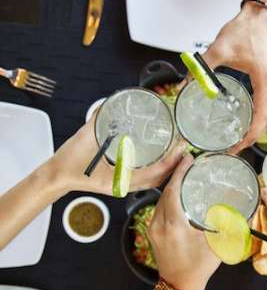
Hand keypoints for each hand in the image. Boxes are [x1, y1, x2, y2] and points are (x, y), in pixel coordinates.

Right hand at [48, 116, 184, 195]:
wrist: (57, 176)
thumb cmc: (70, 163)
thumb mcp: (86, 137)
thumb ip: (100, 121)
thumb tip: (113, 105)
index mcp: (119, 179)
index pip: (153, 173)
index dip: (170, 162)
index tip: (181, 148)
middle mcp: (124, 184)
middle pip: (157, 179)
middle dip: (174, 165)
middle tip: (185, 148)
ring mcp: (122, 185)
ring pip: (152, 181)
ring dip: (167, 168)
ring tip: (179, 152)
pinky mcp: (120, 182)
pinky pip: (144, 179)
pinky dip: (156, 170)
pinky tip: (162, 159)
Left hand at [148, 154, 219, 289]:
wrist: (179, 287)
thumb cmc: (199, 267)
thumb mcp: (217, 246)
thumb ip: (231, 226)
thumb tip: (248, 208)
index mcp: (174, 225)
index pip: (173, 191)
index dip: (180, 173)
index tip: (188, 159)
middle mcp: (159, 224)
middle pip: (165, 191)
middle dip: (176, 174)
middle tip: (189, 162)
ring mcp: (152, 227)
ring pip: (160, 198)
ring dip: (172, 185)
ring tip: (185, 173)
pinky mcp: (151, 231)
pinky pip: (159, 207)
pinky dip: (168, 196)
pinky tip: (178, 191)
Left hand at [202, 0, 266, 149]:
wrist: (263, 15)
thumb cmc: (247, 29)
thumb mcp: (220, 49)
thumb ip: (202, 67)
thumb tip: (185, 84)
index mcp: (266, 81)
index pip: (261, 119)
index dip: (249, 137)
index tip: (235, 147)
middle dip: (252, 138)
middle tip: (232, 148)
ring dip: (257, 129)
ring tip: (238, 138)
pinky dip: (260, 117)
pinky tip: (245, 120)